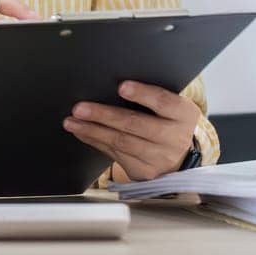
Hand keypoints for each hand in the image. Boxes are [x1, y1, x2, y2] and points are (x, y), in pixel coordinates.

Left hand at [63, 80, 200, 181]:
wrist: (180, 155)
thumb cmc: (168, 120)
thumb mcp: (170, 106)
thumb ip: (150, 97)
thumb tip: (110, 83)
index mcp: (183, 114)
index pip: (163, 102)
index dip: (143, 94)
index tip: (121, 86)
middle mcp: (175, 138)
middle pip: (136, 124)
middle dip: (104, 115)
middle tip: (80, 108)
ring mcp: (160, 158)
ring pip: (122, 142)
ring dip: (93, 130)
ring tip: (72, 121)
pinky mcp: (144, 172)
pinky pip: (115, 155)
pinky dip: (95, 141)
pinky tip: (82, 132)